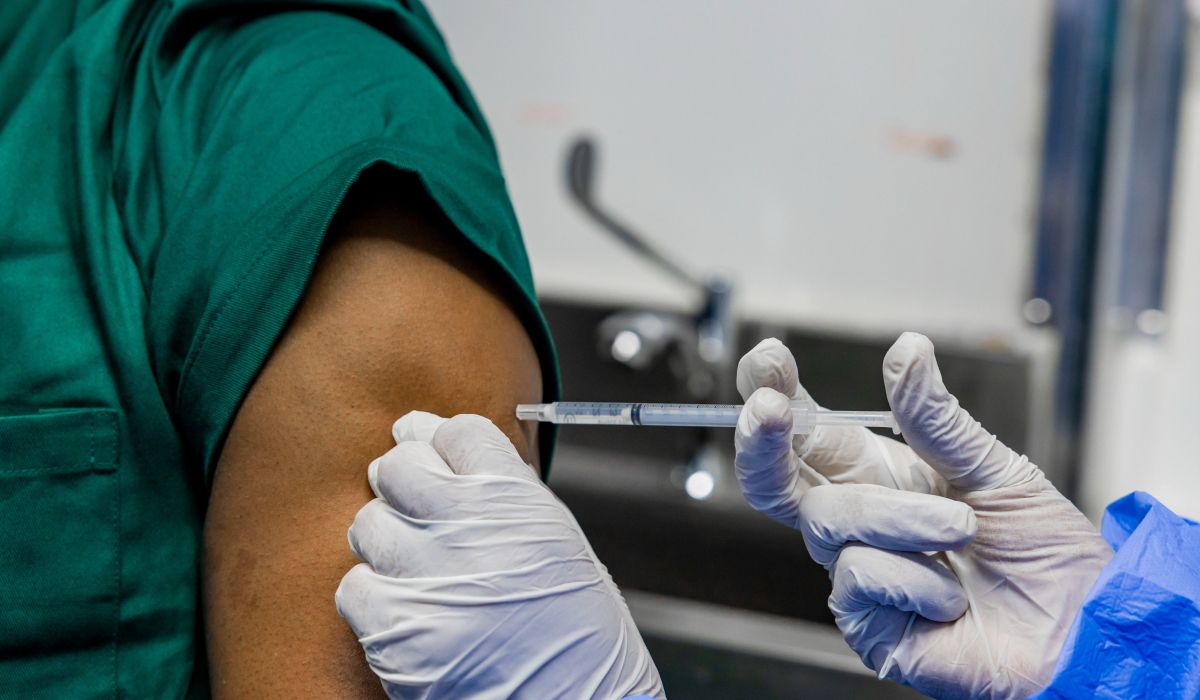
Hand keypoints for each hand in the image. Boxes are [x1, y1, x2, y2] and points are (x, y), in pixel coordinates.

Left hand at [336, 412, 663, 699]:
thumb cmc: (574, 629)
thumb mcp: (558, 540)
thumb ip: (506, 494)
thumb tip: (448, 450)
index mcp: (519, 498)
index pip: (456, 432)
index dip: (438, 439)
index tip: (429, 448)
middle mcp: (470, 525)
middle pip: (401, 464)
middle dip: (401, 479)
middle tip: (408, 501)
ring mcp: (428, 574)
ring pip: (368, 523)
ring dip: (385, 540)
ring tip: (412, 565)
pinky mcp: (395, 626)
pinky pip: (354, 586)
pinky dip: (374, 597)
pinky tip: (406, 607)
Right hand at [734, 334, 1113, 698]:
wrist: (1079, 630)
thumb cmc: (1045, 555)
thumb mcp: (996, 469)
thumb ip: (937, 418)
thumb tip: (906, 351)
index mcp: (881, 476)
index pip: (811, 432)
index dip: (779, 394)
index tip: (769, 359)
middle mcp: (859, 523)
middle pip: (775, 481)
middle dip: (763, 440)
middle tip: (771, 410)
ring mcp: (856, 574)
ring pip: (829, 519)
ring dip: (902, 518)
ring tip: (962, 528)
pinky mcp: (864, 623)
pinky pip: (857, 575)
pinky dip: (916, 579)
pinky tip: (950, 597)